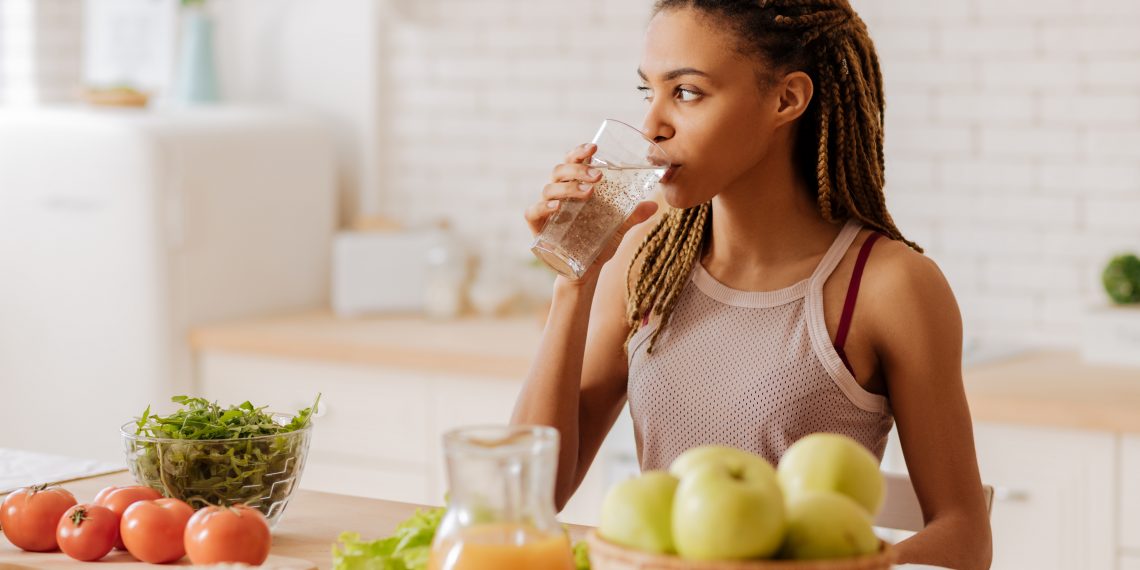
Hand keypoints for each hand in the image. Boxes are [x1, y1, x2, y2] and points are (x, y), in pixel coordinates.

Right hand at [525, 144, 659, 284]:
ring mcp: (546, 211)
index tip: (594, 147)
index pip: (573, 162)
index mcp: (575, 188)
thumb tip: (654, 205)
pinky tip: (558, 207)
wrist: (584, 274)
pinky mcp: (538, 228)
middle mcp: (558, 195)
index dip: (579, 152)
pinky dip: (544, 207)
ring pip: (549, 188)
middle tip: (597, 176)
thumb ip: (632, 217)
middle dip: (577, 168)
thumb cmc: (597, 245)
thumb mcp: (617, 230)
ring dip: (568, 187)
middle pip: (559, 170)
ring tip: (588, 193)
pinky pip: (533, 212)